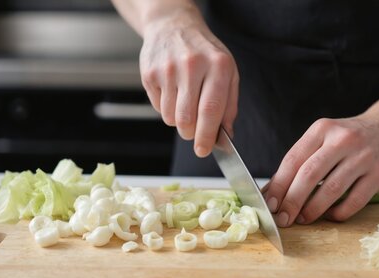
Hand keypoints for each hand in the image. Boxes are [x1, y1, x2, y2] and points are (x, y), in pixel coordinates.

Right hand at [140, 8, 238, 156]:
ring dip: (178, 121)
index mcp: (218, 65)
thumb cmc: (205, 53)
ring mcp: (168, 69)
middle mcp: (192, 65)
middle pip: (187, 119)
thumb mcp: (227, 73)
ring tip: (184, 101)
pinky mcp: (150, 73)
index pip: (211, 110)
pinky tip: (172, 91)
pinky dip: (166, 108)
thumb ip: (229, 106)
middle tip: (194, 132)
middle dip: (190, 134)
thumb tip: (224, 136)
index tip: (204, 150)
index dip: (207, 136)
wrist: (174, 26)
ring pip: (170, 117)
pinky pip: (158, 108)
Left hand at [262, 114, 378, 225]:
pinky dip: (339, 213)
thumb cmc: (347, 140)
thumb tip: (271, 192)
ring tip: (303, 219)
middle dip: (292, 201)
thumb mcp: (322, 139)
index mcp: (322, 130)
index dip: (279, 185)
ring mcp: (363, 156)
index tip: (269, 205)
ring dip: (313, 209)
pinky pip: (355, 200)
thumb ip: (299, 162)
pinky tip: (330, 216)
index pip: (293, 160)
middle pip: (309, 175)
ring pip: (332, 189)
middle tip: (283, 218)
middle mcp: (342, 140)